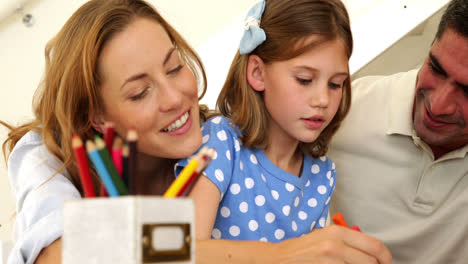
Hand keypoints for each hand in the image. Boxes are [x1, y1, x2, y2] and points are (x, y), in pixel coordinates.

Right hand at [271, 225, 391, 263]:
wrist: (280, 259)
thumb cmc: (303, 249)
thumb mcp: (325, 236)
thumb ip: (348, 241)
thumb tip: (372, 252)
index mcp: (337, 232)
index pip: (374, 246)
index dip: (385, 257)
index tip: (385, 263)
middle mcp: (335, 245)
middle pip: (371, 262)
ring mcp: (330, 261)